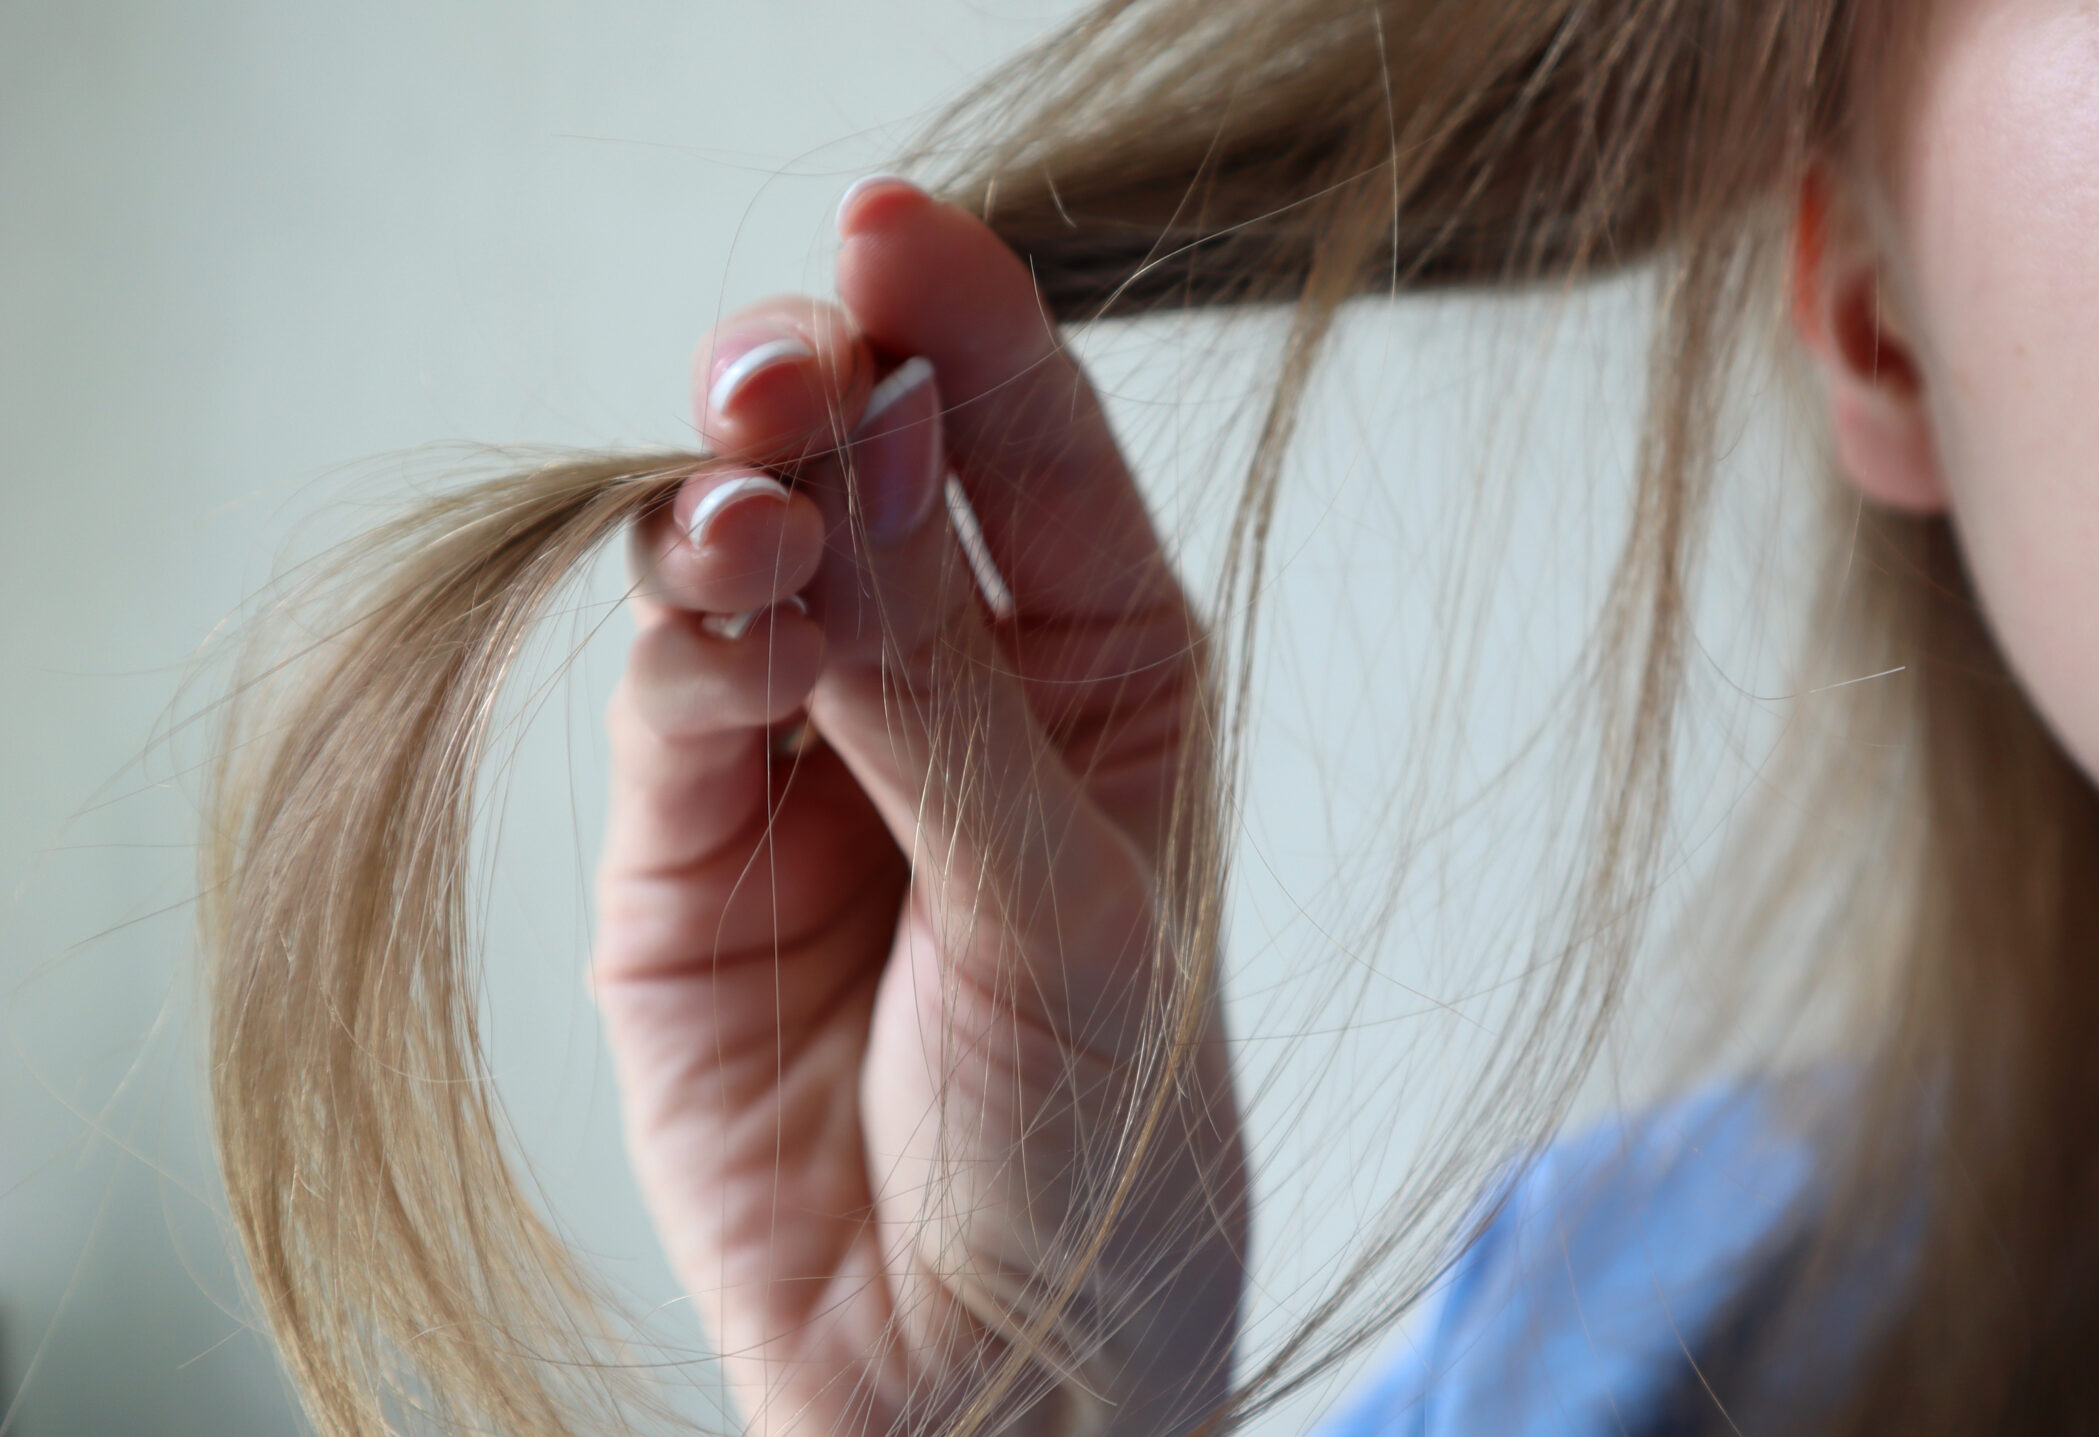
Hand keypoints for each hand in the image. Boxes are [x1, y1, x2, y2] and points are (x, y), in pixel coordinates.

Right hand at [592, 179, 1244, 1436]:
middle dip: (819, 400)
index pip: (1026, 449)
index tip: (892, 232)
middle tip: (783, 365)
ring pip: (745, 568)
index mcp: (1107, 667)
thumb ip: (944, 692)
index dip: (963, 329)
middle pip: (865, 477)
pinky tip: (717, 623)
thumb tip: (850, 457)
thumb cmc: (1098, 1144)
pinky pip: (674, 698)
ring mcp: (814, 761)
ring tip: (751, 519)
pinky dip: (684, 643)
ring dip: (737, 517)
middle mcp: (956, 689)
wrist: (979, 1375)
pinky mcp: (687, 851)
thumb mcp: (1067, 902)